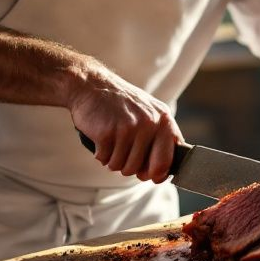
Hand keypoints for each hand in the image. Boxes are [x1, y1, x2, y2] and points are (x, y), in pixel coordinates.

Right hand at [68, 62, 183, 182]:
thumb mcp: (149, 113)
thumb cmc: (120, 104)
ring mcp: (129, 128)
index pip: (168, 160)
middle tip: (122, 153)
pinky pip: (106, 160)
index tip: (149, 175)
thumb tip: (161, 174)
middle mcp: (149, 123)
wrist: (91, 86)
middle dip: (129, 167)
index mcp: (163, 119)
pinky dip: (101, 155)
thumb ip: (160, 138)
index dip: (158, 174)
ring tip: (111, 143)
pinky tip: (101, 139)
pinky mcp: (108, 133)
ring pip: (122, 167)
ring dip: (113, 160)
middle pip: (141, 168)